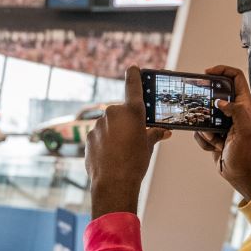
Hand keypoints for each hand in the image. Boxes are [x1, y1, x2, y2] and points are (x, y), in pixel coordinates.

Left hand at [85, 67, 170, 217]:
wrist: (114, 183)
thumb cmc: (135, 163)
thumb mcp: (148, 146)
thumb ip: (153, 134)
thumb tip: (163, 132)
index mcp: (132, 112)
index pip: (133, 86)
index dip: (134, 76)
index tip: (132, 68)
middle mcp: (113, 113)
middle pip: (121, 113)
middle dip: (127, 123)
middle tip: (133, 139)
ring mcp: (98, 124)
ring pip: (110, 125)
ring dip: (115, 134)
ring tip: (121, 153)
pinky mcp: (88, 136)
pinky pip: (99, 136)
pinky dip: (105, 143)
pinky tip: (110, 156)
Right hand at [193, 65, 250, 201]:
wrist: (237, 173)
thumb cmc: (244, 154)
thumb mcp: (244, 131)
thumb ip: (236, 112)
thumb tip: (220, 101)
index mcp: (244, 105)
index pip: (236, 77)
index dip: (222, 70)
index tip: (207, 73)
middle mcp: (234, 110)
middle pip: (215, 94)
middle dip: (206, 104)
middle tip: (200, 108)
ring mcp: (222, 121)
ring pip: (204, 113)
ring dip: (205, 128)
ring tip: (217, 140)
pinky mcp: (213, 132)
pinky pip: (200, 129)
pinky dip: (204, 139)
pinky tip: (215, 147)